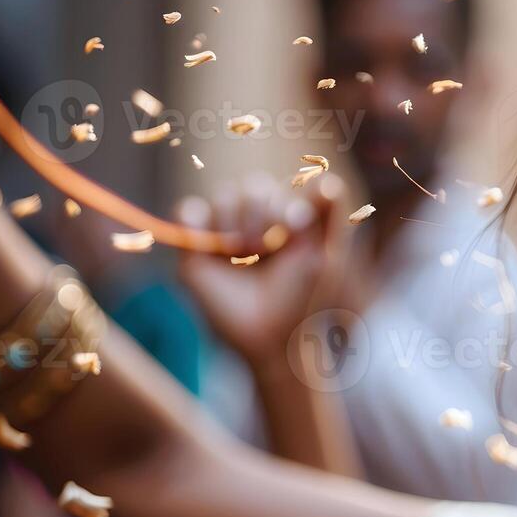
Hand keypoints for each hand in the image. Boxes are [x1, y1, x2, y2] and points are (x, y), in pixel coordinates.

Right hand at [177, 173, 347, 368]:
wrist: (271, 336)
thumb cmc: (302, 299)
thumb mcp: (323, 257)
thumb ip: (329, 219)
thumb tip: (329, 180)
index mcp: (284, 216)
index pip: (283, 188)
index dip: (284, 204)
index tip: (295, 227)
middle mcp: (253, 219)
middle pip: (252, 187)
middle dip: (261, 212)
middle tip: (264, 246)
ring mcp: (223, 230)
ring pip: (224, 196)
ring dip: (234, 220)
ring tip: (242, 253)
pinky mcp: (194, 246)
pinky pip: (187, 211)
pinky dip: (195, 219)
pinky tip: (213, 245)